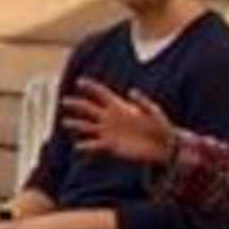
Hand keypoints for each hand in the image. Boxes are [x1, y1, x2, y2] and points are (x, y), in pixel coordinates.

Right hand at [61, 79, 177, 166]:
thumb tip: (130, 92)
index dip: (91, 87)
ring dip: (76, 124)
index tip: (79, 81)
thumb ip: (143, 101)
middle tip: (65, 101)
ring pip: (86, 126)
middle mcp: (110, 118)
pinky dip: (85, 145)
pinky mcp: (109, 146)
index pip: (101, 94)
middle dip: (76, 104)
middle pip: (88, 108)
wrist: (163, 146)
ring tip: (66, 122)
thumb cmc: (161, 126)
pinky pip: (93, 145)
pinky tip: (79, 146)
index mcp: (120, 106)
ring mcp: (108, 132)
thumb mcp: (153, 111)